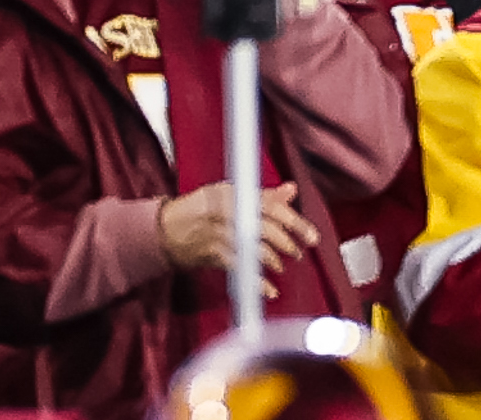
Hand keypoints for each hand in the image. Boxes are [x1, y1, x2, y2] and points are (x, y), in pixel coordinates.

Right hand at [153, 176, 323, 278]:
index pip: (271, 206)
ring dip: (273, 261)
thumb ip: (264, 196)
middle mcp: (227, 210)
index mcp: (233, 192)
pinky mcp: (214, 254)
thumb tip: (291, 190)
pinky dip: (258, 282)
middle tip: (297, 253)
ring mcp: (220, 233)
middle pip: (266, 228)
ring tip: (280, 266)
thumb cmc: (201, 210)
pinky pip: (242, 269)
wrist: (168, 230)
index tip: (312, 236)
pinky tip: (270, 290)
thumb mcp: (230, 194)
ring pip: (256, 248)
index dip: (295, 222)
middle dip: (287, 244)